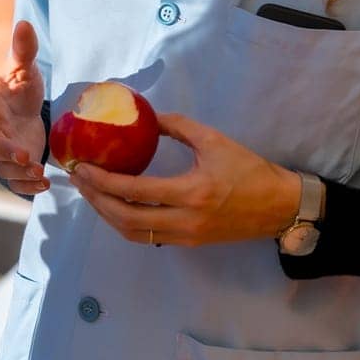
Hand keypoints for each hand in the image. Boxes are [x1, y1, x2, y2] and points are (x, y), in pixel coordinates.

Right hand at [0, 21, 49, 195]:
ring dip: (21, 173)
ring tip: (41, 173)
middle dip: (6, 154)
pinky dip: (28, 186)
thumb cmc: (19, 88)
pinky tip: (44, 184)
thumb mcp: (24, 69)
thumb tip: (25, 23)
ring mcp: (2, 152)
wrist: (25, 110)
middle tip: (24, 157)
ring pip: (5, 168)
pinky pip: (16, 181)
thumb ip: (23, 50)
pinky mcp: (15, 167)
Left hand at [67, 112, 299, 246]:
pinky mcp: (189, 242)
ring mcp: (186, 236)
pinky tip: (115, 205)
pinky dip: (125, 224)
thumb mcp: (214, 141)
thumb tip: (147, 117)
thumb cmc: (250, 171)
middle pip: (126, 219)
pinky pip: (148, 238)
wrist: (280, 207)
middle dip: (96, 200)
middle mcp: (185, 220)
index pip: (135, 192)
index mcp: (191, 192)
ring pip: (134, 233)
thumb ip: (178, 126)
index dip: (103, 181)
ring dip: (107, 215)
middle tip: (78, 180)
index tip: (82, 167)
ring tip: (90, 193)